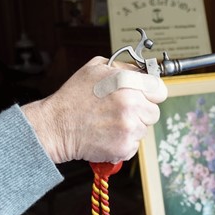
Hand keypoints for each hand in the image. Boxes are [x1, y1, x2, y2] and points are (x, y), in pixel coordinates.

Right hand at [22, 56, 166, 163]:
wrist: (55, 127)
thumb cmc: (74, 97)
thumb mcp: (97, 68)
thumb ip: (125, 67)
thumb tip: (144, 72)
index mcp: (126, 82)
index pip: (159, 89)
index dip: (152, 93)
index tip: (146, 96)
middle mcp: (130, 105)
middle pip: (154, 112)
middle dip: (141, 111)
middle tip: (120, 110)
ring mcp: (128, 128)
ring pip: (144, 129)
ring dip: (131, 127)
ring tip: (109, 122)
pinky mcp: (124, 147)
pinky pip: (135, 144)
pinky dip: (124, 142)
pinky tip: (107, 134)